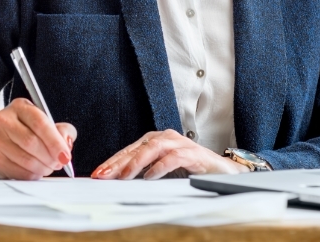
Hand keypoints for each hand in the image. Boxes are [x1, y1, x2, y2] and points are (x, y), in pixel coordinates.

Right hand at [0, 98, 76, 179]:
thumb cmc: (24, 134)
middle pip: (32, 142)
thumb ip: (62, 131)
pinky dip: (32, 175)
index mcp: (20, 106)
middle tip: (58, 163)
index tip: (65, 155)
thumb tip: (66, 142)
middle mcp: (4, 119)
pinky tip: (35, 171)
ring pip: (26, 159)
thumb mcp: (45, 126)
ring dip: (43, 168)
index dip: (55, 142)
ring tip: (47, 167)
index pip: (40, 123)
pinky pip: (19, 172)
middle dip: (50, 157)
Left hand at [91, 129, 248, 179]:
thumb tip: (119, 181)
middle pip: (136, 148)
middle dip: (117, 163)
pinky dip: (160, 166)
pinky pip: (173, 158)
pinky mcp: (192, 153)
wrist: (222, 170)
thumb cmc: (190, 169)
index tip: (97, 174)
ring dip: (136, 163)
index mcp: (154, 140)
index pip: (128, 150)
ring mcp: (179, 143)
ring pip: (152, 149)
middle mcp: (164, 137)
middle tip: (103, 175)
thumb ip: (144, 171)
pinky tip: (150, 176)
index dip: (111, 162)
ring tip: (124, 176)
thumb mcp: (162, 170)